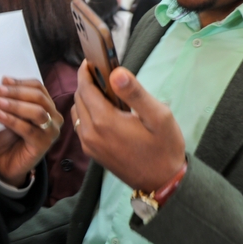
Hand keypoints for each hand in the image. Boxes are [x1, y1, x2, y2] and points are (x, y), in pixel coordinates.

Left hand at [0, 77, 61, 186]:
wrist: (6, 161)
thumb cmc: (8, 135)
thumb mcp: (8, 113)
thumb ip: (9, 99)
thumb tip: (3, 82)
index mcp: (47, 106)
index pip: (39, 87)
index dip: (21, 82)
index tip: (3, 81)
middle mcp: (54, 117)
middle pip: (39, 97)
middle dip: (17, 92)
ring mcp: (51, 132)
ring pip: (37, 112)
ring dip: (16, 105)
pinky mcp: (44, 145)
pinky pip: (29, 129)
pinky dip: (13, 121)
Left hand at [70, 62, 184, 190]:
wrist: (162, 182)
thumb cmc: (164, 148)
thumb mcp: (158, 116)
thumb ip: (135, 93)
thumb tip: (116, 72)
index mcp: (104, 121)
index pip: (85, 87)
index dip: (86, 71)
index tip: (92, 60)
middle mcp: (90, 133)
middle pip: (79, 98)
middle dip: (88, 83)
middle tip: (104, 75)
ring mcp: (89, 145)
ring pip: (78, 112)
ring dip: (86, 99)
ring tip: (105, 92)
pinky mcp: (92, 153)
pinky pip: (81, 126)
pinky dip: (87, 114)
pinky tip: (105, 112)